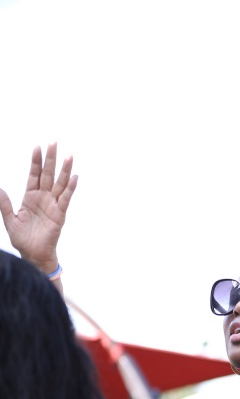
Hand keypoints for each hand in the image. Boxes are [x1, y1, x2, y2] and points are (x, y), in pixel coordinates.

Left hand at [0, 143, 77, 273]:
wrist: (33, 256)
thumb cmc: (23, 240)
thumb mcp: (10, 221)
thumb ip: (5, 205)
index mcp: (30, 198)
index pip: (34, 175)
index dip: (35, 161)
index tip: (37, 147)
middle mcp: (43, 198)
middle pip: (48, 174)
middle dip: (51, 158)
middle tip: (54, 142)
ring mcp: (52, 205)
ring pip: (59, 183)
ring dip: (64, 170)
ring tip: (69, 155)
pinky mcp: (60, 215)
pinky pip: (66, 199)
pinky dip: (71, 188)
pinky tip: (75, 177)